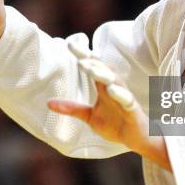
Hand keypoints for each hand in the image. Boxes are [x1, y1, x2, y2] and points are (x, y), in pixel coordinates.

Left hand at [47, 55, 170, 171]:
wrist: (136, 140)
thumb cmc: (115, 124)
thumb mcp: (89, 116)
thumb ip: (71, 108)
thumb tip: (48, 103)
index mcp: (103, 87)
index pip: (92, 66)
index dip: (82, 55)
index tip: (69, 44)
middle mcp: (114, 87)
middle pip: (103, 69)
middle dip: (91, 62)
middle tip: (78, 56)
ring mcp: (124, 97)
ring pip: (114, 80)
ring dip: (102, 73)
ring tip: (88, 68)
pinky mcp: (132, 109)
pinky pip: (127, 99)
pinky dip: (120, 94)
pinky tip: (110, 90)